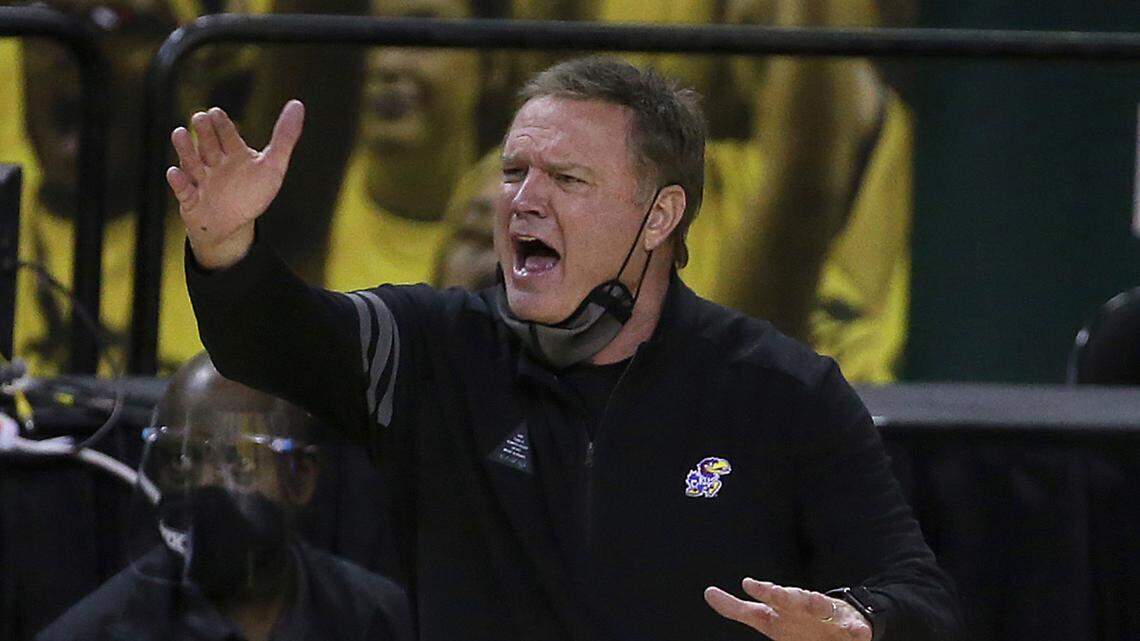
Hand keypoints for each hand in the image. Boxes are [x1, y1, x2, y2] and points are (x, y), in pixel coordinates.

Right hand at [166, 100, 304, 268]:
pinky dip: (179, 183)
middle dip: (204, 133)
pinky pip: (183, 191)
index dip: (222, 124)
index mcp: (234, 153)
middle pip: (208, 144)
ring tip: (178, 133)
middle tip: (200, 118)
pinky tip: (175, 172)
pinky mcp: (191, 200)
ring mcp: (201, 181)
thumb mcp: (274, 166)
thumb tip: (297, 104)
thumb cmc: (252, 193)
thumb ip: (284, 136)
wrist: (232, 225)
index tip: (216, 112)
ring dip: (185, 150)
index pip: (227, 134)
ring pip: (192, 163)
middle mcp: (215, 163)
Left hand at [705, 578, 871, 640]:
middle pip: (795, 597)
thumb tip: (708, 592)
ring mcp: (827, 615)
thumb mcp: (764, 617)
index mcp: (784, 604)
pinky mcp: (849, 628)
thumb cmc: (794, 620)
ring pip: (823, 607)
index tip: (748, 584)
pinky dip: (855, 629)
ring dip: (820, 604)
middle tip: (774, 593)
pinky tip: (857, 633)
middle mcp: (804, 605)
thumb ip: (736, 608)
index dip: (761, 590)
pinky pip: (854, 629)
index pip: (770, 596)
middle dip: (785, 595)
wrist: (834, 624)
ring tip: (818, 602)